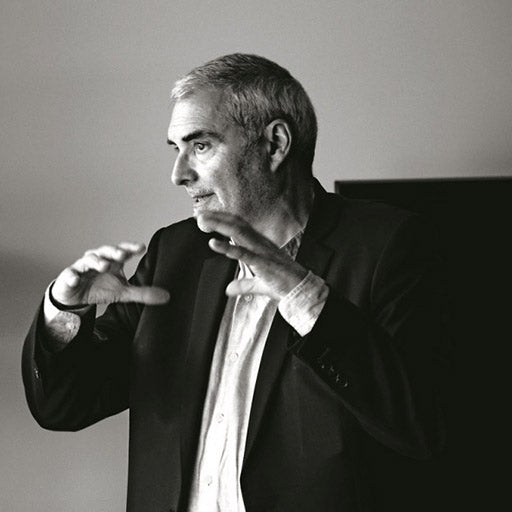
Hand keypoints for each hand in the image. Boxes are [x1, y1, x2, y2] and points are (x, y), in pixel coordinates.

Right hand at [51, 242, 169, 306]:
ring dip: (96, 261)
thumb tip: (167, 296)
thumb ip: (143, 293)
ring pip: (88, 260)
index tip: (141, 247)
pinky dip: (72, 276)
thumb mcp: (124, 292)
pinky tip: (76, 279)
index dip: (130, 248)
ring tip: (103, 266)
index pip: (122, 251)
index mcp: (112, 261)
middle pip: (105, 251)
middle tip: (122, 254)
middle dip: (113, 252)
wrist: (76, 297)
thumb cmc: (101, 289)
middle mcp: (98, 260)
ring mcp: (82, 268)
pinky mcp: (69, 278)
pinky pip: (70, 275)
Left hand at [196, 212, 307, 300]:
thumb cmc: (284, 285)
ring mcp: (262, 251)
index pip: (240, 225)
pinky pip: (243, 253)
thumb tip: (229, 289)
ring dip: (219, 225)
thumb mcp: (258, 285)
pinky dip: (227, 247)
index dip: (223, 219)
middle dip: (217, 217)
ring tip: (203, 222)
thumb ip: (243, 285)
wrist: (301, 291)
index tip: (207, 216)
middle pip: (236, 224)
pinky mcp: (262, 263)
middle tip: (199, 214)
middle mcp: (261, 244)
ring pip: (238, 232)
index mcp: (261, 245)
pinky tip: (214, 243)